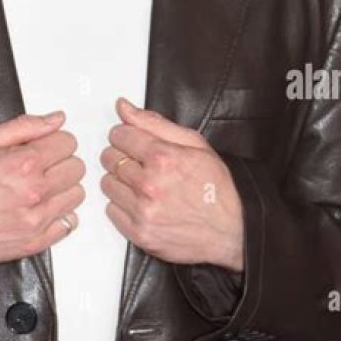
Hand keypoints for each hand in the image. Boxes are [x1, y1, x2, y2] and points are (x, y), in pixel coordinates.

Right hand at [0, 111, 85, 269]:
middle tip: (41, 166)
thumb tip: (55, 119)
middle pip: (77, 168)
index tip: (46, 146)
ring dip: (62, 188)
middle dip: (61, 162)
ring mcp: (37, 220)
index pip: (68, 143)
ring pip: (76, 195)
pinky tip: (40, 209)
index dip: (56, 141)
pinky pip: (68, 224)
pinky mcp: (35, 242)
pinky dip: (59, 215)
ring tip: (41, 187)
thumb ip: (24, 126)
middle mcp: (35, 192)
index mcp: (24, 164)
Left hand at [99, 97, 243, 270]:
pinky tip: (142, 202)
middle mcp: (149, 185)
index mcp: (163, 158)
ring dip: (121, 181)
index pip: (119, 135)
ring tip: (143, 184)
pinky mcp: (139, 233)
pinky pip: (111, 210)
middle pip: (109, 158)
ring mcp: (143, 211)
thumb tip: (124, 107)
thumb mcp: (194, 143)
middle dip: (121, 156)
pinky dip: (122, 205)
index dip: (125, 135)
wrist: (232, 231)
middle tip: (140, 163)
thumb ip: (154, 123)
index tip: (132, 140)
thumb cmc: (216, 188)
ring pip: (107, 184)